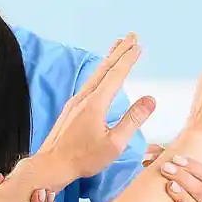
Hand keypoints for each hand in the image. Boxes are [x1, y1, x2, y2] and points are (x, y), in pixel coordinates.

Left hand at [37, 34, 156, 185]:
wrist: (51, 165)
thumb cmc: (83, 158)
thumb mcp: (115, 144)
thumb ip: (133, 120)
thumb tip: (150, 99)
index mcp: (96, 103)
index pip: (116, 75)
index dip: (128, 59)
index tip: (138, 45)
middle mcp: (84, 97)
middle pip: (104, 68)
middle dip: (119, 51)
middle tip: (131, 36)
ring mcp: (75, 102)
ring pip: (95, 75)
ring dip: (108, 59)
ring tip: (117, 47)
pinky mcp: (71, 109)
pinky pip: (89, 84)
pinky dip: (99, 73)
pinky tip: (100, 76)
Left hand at [141, 145, 201, 201]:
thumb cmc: (177, 199)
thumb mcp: (178, 180)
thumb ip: (171, 164)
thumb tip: (153, 150)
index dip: (194, 166)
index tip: (176, 159)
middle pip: (201, 190)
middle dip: (183, 177)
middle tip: (166, 168)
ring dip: (182, 195)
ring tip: (169, 185)